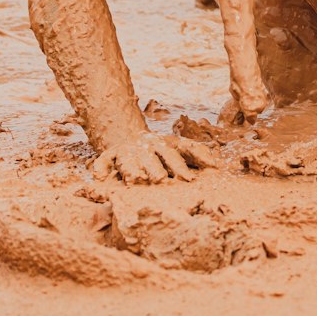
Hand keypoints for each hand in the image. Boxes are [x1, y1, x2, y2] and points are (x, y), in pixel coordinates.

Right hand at [92, 133, 215, 184]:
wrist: (130, 135)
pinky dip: (100, 168)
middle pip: (151, 158)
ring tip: (135, 179)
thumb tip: (216, 165)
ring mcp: (126, 150)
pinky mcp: (109, 154)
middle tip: (160, 180)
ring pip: (128, 160)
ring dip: (132, 169)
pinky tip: (99, 178)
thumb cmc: (159, 148)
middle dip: (156, 169)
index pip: (173, 154)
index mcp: (162, 145)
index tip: (188, 179)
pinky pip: (102, 161)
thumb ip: (196, 152)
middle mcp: (144, 146)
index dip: (180, 167)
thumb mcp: (178, 145)